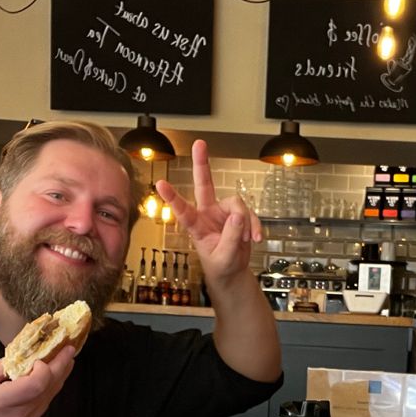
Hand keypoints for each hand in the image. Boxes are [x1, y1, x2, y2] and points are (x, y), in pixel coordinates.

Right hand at [0, 349, 75, 416]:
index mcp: (0, 402)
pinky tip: (51, 380)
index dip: (46, 368)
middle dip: (61, 367)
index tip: (45, 355)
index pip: (36, 384)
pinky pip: (41, 408)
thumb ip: (6, 366)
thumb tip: (28, 353)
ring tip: (66, 361)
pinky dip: (48, 391)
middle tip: (70, 350)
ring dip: (58, 379)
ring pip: (47, 400)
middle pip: (48, 390)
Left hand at [156, 139, 261, 288]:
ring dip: (246, 222)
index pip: (183, 210)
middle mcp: (208, 214)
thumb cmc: (221, 265)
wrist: (232, 272)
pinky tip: (255, 238)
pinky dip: (255, 226)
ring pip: (237, 204)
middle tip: (199, 144)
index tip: (160, 184)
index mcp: (196, 226)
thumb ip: (230, 237)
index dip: (172, 197)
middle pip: (204, 184)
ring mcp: (223, 212)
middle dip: (202, 164)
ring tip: (247, 240)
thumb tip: (238, 216)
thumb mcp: (224, 256)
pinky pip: (250, 214)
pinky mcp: (238, 215)